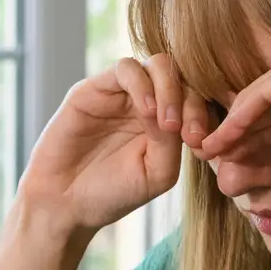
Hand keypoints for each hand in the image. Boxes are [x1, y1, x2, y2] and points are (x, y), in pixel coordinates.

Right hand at [16, 54, 210, 235]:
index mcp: (167, 122)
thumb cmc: (111, 193)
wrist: (66, 204)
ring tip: (166, 122)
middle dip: (191, 101)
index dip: (204, 115)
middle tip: (187, 132)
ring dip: (170, 89)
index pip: (196, 99)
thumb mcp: (157, 173)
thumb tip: (175, 110)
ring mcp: (122, 93)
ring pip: (158, 65)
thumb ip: (173, 140)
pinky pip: (127, 69)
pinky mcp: (95, 88)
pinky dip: (143, 85)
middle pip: (183, 76)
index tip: (199, 143)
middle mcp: (147, 101)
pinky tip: (147, 112)